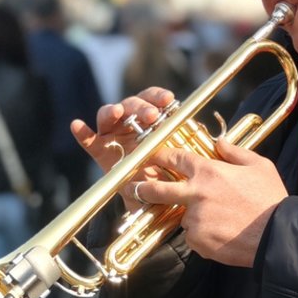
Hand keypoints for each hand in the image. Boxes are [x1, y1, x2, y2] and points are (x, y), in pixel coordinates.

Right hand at [70, 87, 178, 209]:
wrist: (155, 201)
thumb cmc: (170, 175)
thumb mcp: (182, 160)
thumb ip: (190, 149)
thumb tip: (220, 144)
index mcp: (151, 120)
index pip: (152, 99)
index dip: (158, 96)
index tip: (169, 100)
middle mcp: (131, 123)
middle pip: (131, 104)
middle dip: (140, 107)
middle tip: (151, 116)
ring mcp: (114, 135)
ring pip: (109, 115)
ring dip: (114, 111)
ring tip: (119, 113)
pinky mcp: (101, 151)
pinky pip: (89, 140)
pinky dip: (83, 133)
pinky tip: (77, 125)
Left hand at [132, 138, 286, 267]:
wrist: (277, 235)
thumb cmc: (271, 199)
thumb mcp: (259, 166)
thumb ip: (235, 152)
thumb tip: (219, 142)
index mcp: (209, 172)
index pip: (176, 157)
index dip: (161, 155)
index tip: (150, 155)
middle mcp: (196, 193)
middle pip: (157, 189)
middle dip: (142, 187)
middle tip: (133, 188)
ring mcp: (195, 218)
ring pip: (184, 217)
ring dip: (196, 218)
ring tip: (222, 220)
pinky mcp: (198, 241)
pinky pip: (194, 237)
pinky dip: (204, 237)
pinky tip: (224, 234)